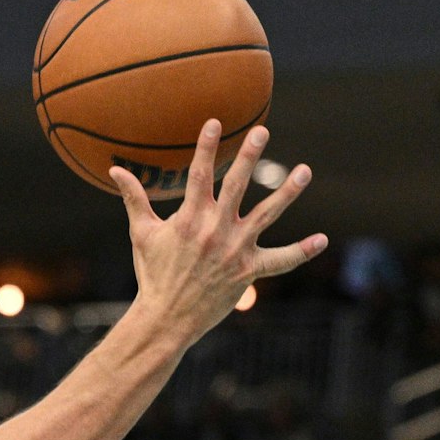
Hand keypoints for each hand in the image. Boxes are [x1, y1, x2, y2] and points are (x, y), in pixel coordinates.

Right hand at [112, 120, 326, 347]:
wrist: (166, 317)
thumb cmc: (153, 273)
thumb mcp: (142, 233)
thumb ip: (134, 198)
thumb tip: (116, 171)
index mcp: (189, 218)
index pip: (199, 174)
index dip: (207, 147)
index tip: (215, 123)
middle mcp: (215, 230)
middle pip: (236, 186)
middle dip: (250, 157)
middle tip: (262, 132)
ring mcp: (235, 249)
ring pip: (267, 215)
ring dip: (287, 192)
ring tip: (304, 170)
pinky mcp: (249, 271)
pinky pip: (281, 260)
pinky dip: (301, 251)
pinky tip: (322, 239)